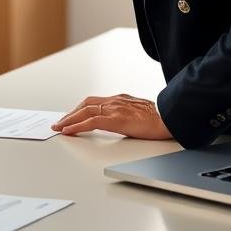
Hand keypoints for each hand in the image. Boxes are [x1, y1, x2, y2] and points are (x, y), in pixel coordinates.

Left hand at [51, 94, 173, 139]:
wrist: (170, 118)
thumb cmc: (160, 118)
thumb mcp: (140, 114)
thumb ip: (129, 116)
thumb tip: (125, 123)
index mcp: (120, 100)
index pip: (94, 102)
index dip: (80, 109)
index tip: (71, 117)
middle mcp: (115, 101)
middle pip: (86, 104)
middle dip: (71, 114)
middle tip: (60, 123)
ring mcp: (115, 108)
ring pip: (85, 110)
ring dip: (69, 119)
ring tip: (60, 127)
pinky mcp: (116, 119)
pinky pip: (91, 121)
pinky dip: (77, 125)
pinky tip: (69, 131)